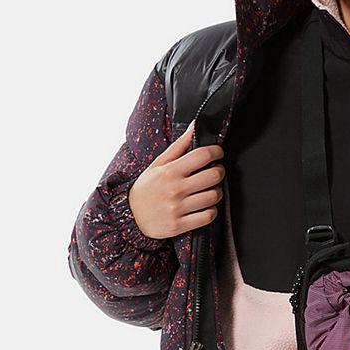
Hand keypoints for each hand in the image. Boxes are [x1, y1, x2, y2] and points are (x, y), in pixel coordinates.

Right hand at [128, 119, 224, 239]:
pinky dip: (211, 211)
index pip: (203, 155)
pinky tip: (204, 206)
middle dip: (219, 171)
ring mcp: (177, 208)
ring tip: (209, 190)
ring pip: (214, 196)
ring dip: (216, 192)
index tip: (217, 153)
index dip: (216, 152)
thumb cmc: (147, 188)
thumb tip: (194, 125)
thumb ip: (179, 145)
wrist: (129, 217)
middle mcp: (175, 189)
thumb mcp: (158, 164)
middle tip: (215, 172)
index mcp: (170, 171)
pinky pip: (208, 216)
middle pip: (214, 175)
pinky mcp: (180, 225)